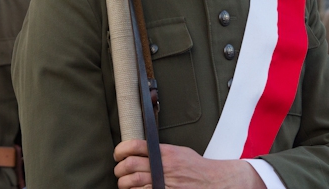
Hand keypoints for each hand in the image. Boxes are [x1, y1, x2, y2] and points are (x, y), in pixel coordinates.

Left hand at [113, 139, 265, 188]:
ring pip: (131, 182)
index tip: (118, 154)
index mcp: (163, 152)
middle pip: (129, 165)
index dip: (121, 149)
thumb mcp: (178, 151)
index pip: (135, 146)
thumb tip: (140, 150)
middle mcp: (161, 166)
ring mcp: (161, 182)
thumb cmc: (195, 167)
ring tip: (124, 182)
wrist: (210, 181)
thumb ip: (159, 151)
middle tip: (119, 170)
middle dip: (119, 169)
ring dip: (123, 183)